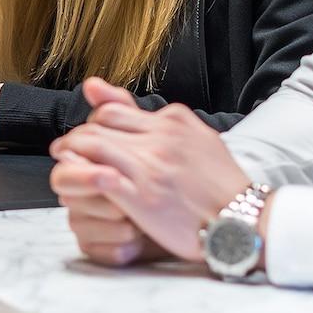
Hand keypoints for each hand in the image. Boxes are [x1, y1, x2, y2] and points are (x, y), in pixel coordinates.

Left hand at [48, 78, 253, 262]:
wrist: (246, 220)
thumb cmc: (221, 185)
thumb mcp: (197, 138)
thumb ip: (158, 119)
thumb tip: (113, 92)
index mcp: (174, 121)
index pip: (114, 110)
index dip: (93, 124)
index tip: (89, 138)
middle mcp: (161, 137)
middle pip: (97, 125)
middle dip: (77, 138)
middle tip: (67, 150)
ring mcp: (151, 166)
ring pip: (91, 145)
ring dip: (72, 155)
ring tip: (67, 165)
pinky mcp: (143, 196)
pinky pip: (97, 177)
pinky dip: (80, 177)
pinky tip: (78, 185)